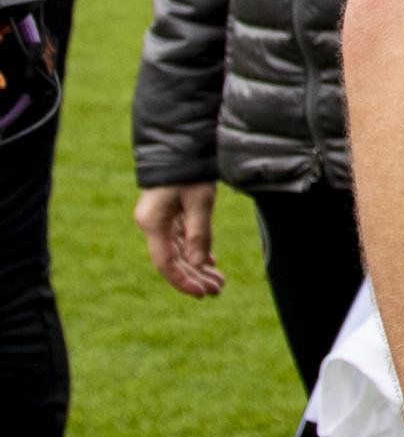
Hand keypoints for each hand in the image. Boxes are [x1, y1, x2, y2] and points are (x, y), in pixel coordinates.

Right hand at [135, 180, 223, 297]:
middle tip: (218, 290)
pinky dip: (195, 250)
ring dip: (197, 266)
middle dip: (195, 276)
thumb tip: (198, 265)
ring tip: (219, 281)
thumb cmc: (189, 170)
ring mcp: (159, 219)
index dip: (184, 281)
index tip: (204, 293)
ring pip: (178, 250)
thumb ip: (199, 232)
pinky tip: (209, 262)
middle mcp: (152, 224)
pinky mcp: (168, 213)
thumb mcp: (200, 200)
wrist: (179, 142)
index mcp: (153, 223)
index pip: (166, 262)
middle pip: (172, 259)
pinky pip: (180, 239)